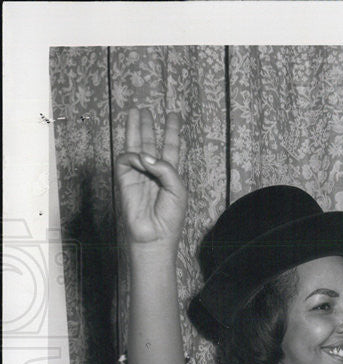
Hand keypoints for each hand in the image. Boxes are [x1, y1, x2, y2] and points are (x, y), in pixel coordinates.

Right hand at [114, 108, 187, 250]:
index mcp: (170, 174)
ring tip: (137, 112)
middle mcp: (154, 172)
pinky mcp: (125, 179)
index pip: (171, 148)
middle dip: (149, 126)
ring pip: (136, 146)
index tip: (173, 116)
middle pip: (151, 142)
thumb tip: (145, 155)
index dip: (172, 132)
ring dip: (136, 128)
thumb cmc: (170, 217)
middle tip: (146, 110)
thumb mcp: (178, 189)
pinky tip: (140, 158)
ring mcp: (139, 174)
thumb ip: (166, 169)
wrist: (155, 235)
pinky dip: (133, 156)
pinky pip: (126, 160)